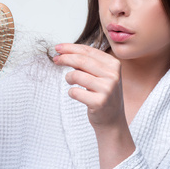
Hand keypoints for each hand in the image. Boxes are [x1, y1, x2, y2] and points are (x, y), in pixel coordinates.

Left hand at [53, 43, 135, 168]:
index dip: (71, 48)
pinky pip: (75, 92)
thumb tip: (64, 52)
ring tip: (70, 81)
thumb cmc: (102, 94)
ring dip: (69, 78)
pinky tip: (76, 94)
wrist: (112, 120)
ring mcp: (107, 89)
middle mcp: (113, 75)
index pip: (88, 51)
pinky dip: (71, 92)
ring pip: (77, 75)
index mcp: (114, 64)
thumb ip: (87, 63)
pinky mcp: (99, 102)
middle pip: (82, 60)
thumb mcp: (100, 75)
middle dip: (65, 58)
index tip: (58, 48)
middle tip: (55, 59)